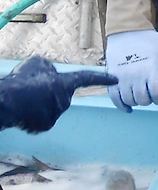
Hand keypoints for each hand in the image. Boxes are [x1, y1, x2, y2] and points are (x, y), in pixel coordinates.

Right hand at [0, 57, 117, 133]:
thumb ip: (50, 69)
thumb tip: (51, 75)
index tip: (116, 79)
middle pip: (61, 94)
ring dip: (40, 103)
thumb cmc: (22, 80)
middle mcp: (65, 100)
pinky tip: (25, 111)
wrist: (8, 102)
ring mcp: (57, 114)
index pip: (88, 78)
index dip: (102, 78)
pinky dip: (34, 115)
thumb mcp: (38, 64)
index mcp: (66, 83)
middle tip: (33, 90)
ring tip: (26, 99)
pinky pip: (43, 118)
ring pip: (51, 107)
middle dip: (50, 92)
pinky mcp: (46, 126)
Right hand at [105, 30, 157, 111]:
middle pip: (142, 100)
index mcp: (151, 69)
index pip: (157, 94)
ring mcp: (122, 78)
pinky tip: (128, 107)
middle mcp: (136, 76)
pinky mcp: (112, 77)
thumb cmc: (149, 38)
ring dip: (136, 101)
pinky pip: (114, 98)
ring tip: (140, 95)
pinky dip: (121, 105)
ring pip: (129, 100)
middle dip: (148, 100)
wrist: (127, 30)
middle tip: (150, 94)